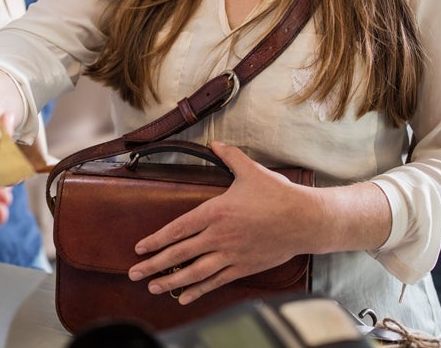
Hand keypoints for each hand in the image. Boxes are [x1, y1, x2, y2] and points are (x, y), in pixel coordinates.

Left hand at [126, 142, 322, 304]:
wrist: (305, 220)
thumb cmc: (278, 195)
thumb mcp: (251, 171)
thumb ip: (229, 156)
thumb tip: (215, 144)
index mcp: (216, 212)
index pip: (178, 228)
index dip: (156, 240)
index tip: (140, 247)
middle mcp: (219, 236)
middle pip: (179, 253)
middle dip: (154, 264)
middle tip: (134, 272)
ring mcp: (231, 254)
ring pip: (194, 272)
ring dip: (171, 281)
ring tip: (153, 287)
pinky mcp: (243, 266)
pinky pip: (216, 281)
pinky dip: (199, 290)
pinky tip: (184, 297)